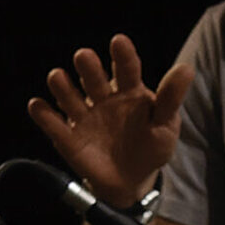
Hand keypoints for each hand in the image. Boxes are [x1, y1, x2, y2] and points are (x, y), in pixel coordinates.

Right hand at [26, 34, 192, 208]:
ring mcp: (84, 116)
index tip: (119, 41)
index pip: (126, 68)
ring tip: (58, 78)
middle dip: (87, 66)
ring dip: (61, 85)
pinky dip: (43, 114)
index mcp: (129, 91)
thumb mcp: (165, 125)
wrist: (131, 182)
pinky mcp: (68, 137)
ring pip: (68, 94)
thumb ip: (170, 99)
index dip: (122, 55)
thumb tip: (186, 69)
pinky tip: (38, 106)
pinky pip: (53, 124)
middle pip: (92, 76)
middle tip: (84, 58)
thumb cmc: (150, 146)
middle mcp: (103, 97)